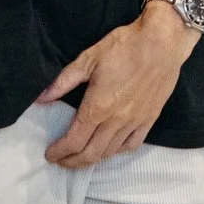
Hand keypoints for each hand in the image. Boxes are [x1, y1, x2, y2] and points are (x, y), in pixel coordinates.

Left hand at [39, 5, 198, 167]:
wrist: (162, 42)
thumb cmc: (124, 46)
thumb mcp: (88, 59)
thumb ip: (63, 82)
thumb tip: (41, 98)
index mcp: (97, 107)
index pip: (74, 141)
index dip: (59, 152)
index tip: (50, 154)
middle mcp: (115, 120)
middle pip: (90, 153)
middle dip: (72, 161)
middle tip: (61, 161)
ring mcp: (135, 121)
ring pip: (110, 152)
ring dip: (92, 159)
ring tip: (81, 157)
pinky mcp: (150, 118)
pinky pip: (132, 144)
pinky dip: (117, 151)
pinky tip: (110, 148)